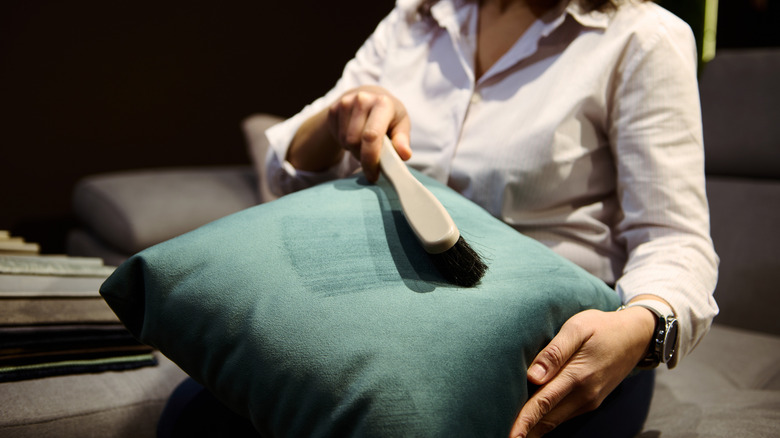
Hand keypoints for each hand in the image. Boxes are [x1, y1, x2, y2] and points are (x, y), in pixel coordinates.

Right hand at [327, 85, 411, 181]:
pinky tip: (354, 135)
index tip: (373, 175)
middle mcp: (363, 99)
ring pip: (346, 141)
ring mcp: (346, 103)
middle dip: (363, 157)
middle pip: (355, 141)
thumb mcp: (401, 124)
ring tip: (365, 144)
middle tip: (372, 161)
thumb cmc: (388, 115)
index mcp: (383, 103)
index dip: (371, 158)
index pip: (371, 135)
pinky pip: (338, 137)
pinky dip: (346, 143)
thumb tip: (405, 154)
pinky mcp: (334, 108)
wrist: (368, 96)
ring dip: (355, 150)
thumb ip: (402, 140)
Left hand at [509, 306, 655, 437]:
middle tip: (503, 434)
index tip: (510, 434)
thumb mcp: (577, 328)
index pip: (543, 403)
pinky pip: (563, 415)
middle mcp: (585, 395)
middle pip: (547, 419)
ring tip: (514, 432)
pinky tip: (531, 422)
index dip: (524, 421)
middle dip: (525, 429)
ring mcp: (589, 401)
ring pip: (555, 420)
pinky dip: (546, 421)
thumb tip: (532, 376)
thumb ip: (554, 352)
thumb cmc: (601, 326)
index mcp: (578, 375)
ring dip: (534, 428)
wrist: (636, 336)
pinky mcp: (591, 401)